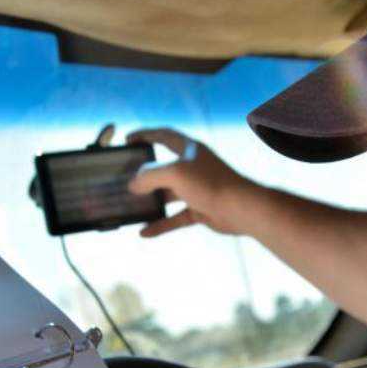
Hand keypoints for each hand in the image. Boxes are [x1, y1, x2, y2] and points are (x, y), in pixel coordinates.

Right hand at [127, 128, 262, 236]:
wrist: (241, 208)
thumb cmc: (210, 183)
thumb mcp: (174, 173)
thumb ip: (150, 176)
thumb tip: (133, 184)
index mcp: (189, 149)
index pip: (163, 135)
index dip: (144, 135)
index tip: (127, 140)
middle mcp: (193, 166)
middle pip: (163, 166)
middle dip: (144, 173)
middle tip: (124, 178)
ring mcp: (197, 189)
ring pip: (168, 193)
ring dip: (151, 200)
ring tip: (132, 205)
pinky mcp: (200, 209)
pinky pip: (176, 216)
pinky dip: (162, 224)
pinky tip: (145, 232)